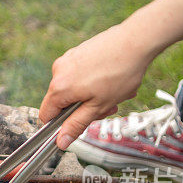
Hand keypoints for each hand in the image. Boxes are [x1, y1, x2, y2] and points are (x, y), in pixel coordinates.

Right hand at [39, 23, 153, 148]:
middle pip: (62, 102)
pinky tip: (111, 78)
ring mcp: (68, 59)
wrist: (136, 40)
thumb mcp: (98, 106)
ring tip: (114, 91)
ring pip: (73, 88)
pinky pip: (80, 74)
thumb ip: (76, 125)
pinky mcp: (78, 51)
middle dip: (83, 109)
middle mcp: (58, 71)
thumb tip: (61, 142)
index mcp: (59, 87)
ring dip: (92, 95)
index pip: (46, 115)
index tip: (79, 125)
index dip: (60, 125)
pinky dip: (93, 81)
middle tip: (107, 106)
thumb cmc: (120, 73)